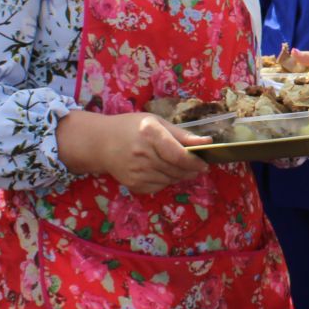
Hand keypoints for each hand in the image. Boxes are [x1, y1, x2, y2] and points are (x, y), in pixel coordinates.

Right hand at [62, 112, 208, 194]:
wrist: (100, 143)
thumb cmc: (131, 128)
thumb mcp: (156, 122)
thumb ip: (182, 134)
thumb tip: (207, 142)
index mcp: (150, 134)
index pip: (179, 155)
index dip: (195, 162)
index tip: (204, 163)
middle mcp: (143, 154)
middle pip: (177, 170)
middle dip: (191, 170)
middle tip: (196, 165)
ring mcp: (137, 172)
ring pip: (170, 180)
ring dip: (179, 175)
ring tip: (175, 165)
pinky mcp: (133, 184)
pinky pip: (159, 187)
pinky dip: (165, 180)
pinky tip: (159, 170)